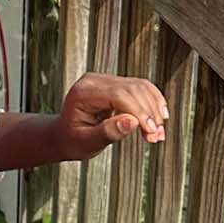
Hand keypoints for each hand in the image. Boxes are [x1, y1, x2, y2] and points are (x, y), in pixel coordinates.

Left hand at [53, 72, 167, 159]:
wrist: (65, 134)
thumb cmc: (72, 140)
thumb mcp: (86, 142)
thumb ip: (107, 132)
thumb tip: (131, 121)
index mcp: (83, 92)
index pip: (118, 95)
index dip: (139, 112)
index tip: (151, 132)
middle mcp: (94, 81)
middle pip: (132, 89)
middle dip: (149, 113)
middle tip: (155, 137)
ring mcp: (105, 80)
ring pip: (140, 87)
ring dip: (154, 109)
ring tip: (157, 133)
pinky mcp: (115, 84)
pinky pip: (140, 87)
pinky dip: (153, 102)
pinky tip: (158, 118)